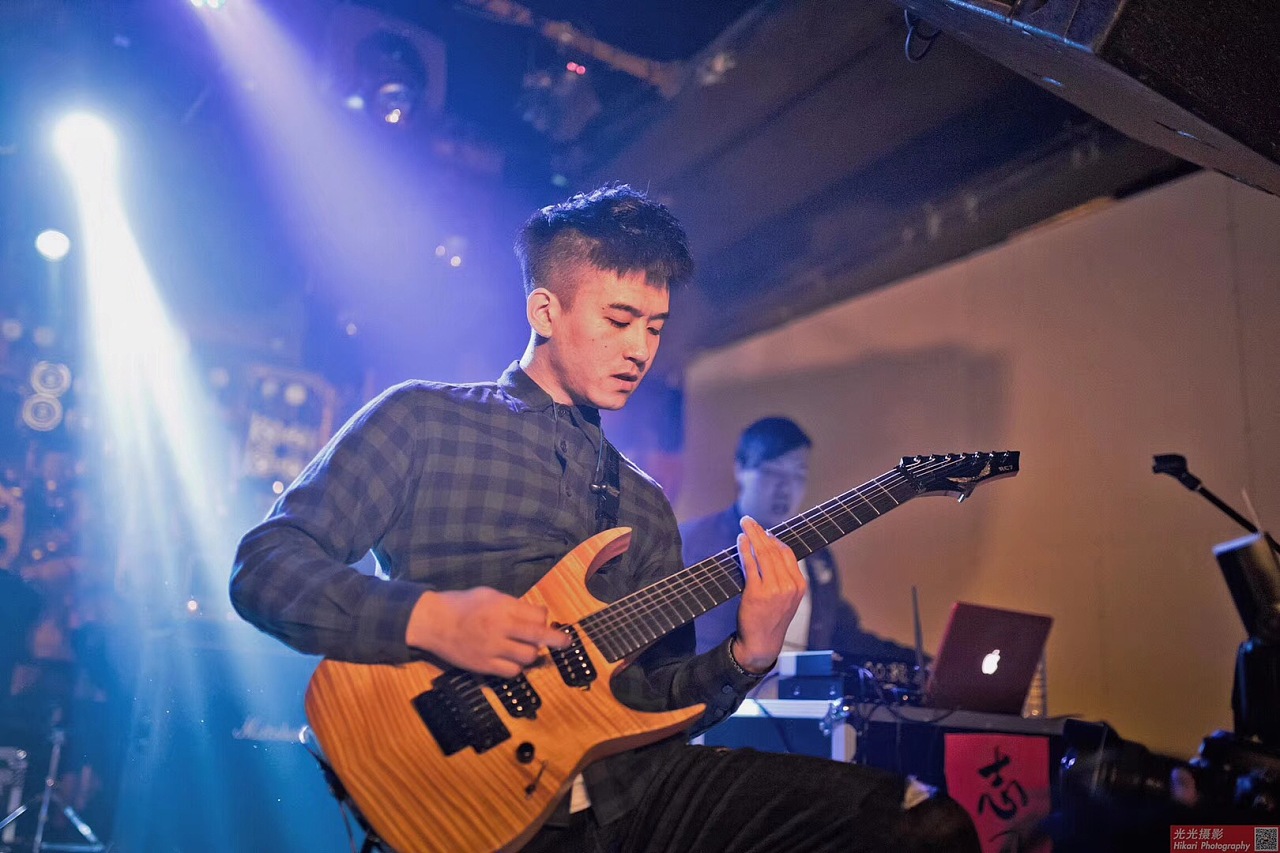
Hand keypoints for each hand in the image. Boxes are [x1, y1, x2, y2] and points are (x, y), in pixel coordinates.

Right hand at [405, 588, 569, 677]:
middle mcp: (501, 628)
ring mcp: (493, 649)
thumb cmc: (462, 604)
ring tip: (528, 648)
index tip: (543, 619)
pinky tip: (512, 660)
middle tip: (565, 642)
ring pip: (528, 656)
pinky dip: (517, 667)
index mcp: (503, 607)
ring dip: (533, 653)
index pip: (538, 615)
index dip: (544, 618)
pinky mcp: (484, 665)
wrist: (433, 622)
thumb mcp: (489, 594)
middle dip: (557, 640)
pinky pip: (512, 672)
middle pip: (539, 636)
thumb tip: (534, 614)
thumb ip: (512, 604)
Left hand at [733, 516, 805, 672]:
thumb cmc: (771, 619)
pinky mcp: (757, 593)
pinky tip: (740, 541)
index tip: (764, 531)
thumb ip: (783, 578)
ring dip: (752, 536)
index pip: (788, 554)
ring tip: (744, 525)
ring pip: (763, 554)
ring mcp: (774, 590)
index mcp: (799, 586)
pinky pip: (751, 565)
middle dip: (761, 532)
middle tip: (749, 521)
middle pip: (775, 550)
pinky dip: (744, 550)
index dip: (775, 539)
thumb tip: (769, 552)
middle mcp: (789, 586)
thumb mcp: (786, 599)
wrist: (762, 644)